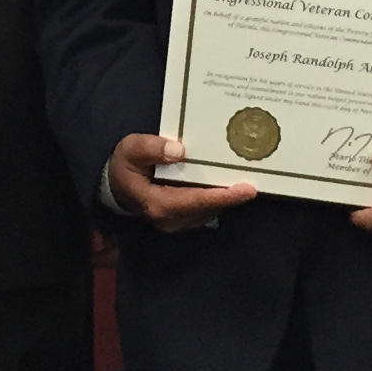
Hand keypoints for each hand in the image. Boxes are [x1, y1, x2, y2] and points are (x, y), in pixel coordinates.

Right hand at [106, 133, 252, 231]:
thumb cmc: (124, 165)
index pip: (196, 201)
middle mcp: (170, 219)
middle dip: (232, 197)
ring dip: (227, 198)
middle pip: (208, 209)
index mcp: (158, 204)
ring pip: (209, 211)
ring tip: (246, 179)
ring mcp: (177, 222)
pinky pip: (205, 209)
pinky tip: (229, 183)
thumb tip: (178, 151)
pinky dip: (218, 198)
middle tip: (255, 182)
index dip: (223, 197)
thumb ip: (151, 148)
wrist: (115, 186)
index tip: (247, 190)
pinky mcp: (183, 219)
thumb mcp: (130, 149)